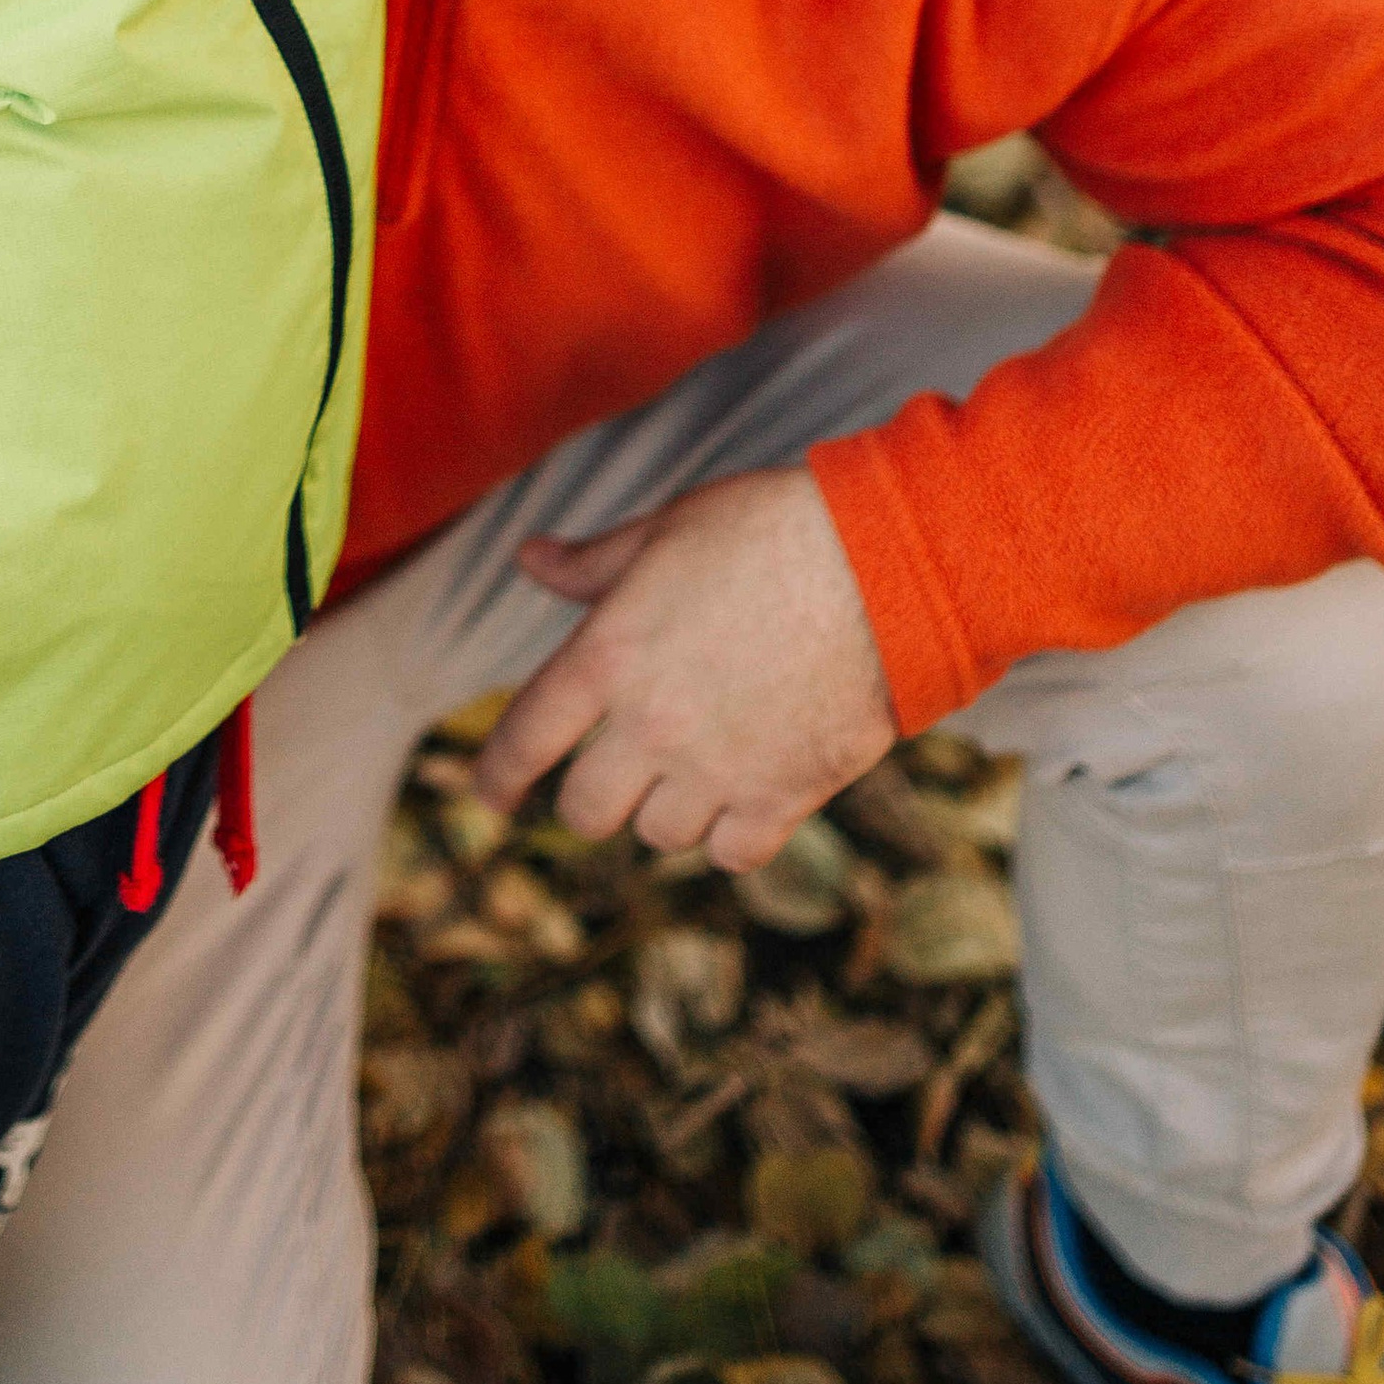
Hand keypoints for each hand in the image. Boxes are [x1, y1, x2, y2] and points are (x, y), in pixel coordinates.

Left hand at [471, 467, 895, 870]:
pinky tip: (742, 793)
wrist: (890, 564)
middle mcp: (651, 726)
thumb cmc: (773, 529)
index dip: (497, 775)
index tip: (493, 794)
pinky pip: (731, 854)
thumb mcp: (668, 530)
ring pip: (658, 835)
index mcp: (608, 656)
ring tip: (694, 764)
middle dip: (591, 796)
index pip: (524, 739)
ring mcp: (718, 770)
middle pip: (586, 811)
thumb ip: (593, 563)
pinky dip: (729, 835)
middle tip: (614, 772)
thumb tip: (529, 559)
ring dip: (665, 808)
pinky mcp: (783, 797)